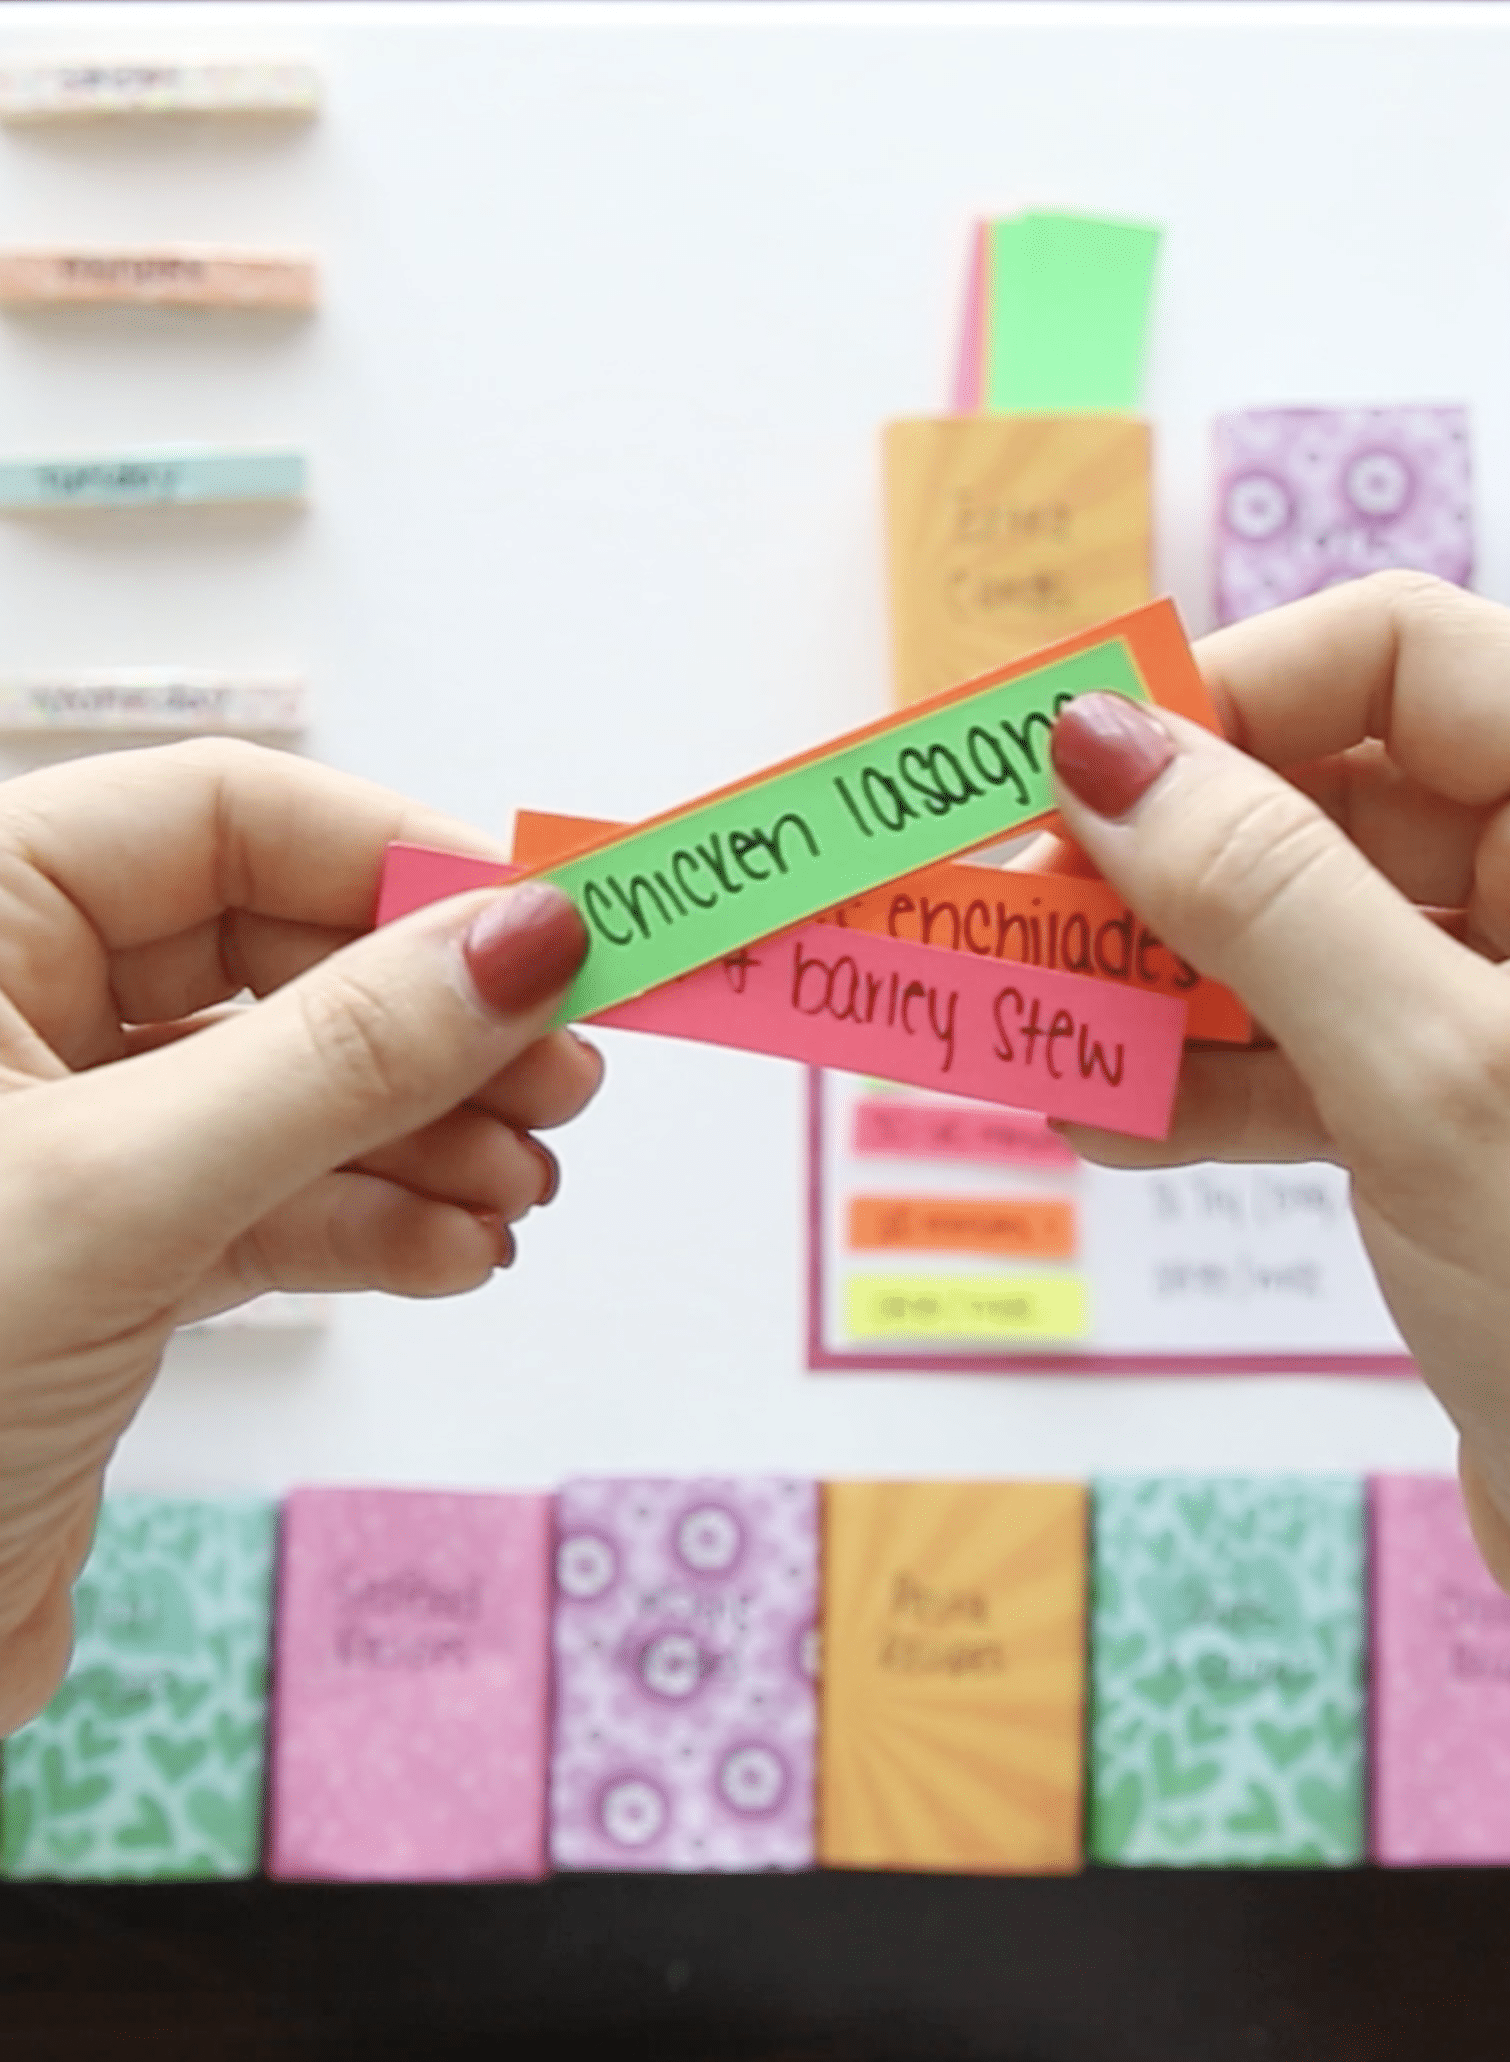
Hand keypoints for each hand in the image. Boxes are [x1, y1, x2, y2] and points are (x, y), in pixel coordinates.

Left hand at [0, 740, 601, 1730]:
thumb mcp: (123, 1192)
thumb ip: (338, 1059)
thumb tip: (528, 938)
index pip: (222, 815)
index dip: (392, 859)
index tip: (537, 928)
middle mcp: (25, 1011)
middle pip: (285, 952)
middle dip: (433, 1021)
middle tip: (563, 1073)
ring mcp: (78, 1140)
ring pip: (297, 1088)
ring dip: (429, 1136)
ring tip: (522, 1188)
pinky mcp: (118, 1258)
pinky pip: (279, 1201)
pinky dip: (380, 1224)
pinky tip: (459, 1252)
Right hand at [1046, 572, 1509, 1588]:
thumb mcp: (1428, 1072)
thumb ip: (1264, 892)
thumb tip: (1096, 740)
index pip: (1399, 656)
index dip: (1233, 696)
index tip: (1081, 779)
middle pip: (1325, 796)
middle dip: (1160, 860)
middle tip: (1022, 921)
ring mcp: (1498, 1005)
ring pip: (1294, 932)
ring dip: (1157, 985)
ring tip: (1042, 1036)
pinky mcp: (1451, 1114)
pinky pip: (1304, 1051)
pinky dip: (1203, 1082)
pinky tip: (1110, 1120)